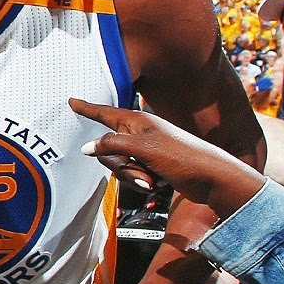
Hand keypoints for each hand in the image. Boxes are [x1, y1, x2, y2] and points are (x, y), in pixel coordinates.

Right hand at [69, 98, 264, 218]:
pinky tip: (158, 183)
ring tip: (153, 179)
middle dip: (121, 166)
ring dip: (133, 176)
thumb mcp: (143, 148)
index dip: (87, 108)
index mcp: (137, 121)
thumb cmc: (183, 156)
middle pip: (107, 149)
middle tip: (141, 171)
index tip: (72, 100)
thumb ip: (112, 145)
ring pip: (118, 166)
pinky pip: (131, 175)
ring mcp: (145, 151)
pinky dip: (141, 182)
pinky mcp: (151, 167)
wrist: (212, 179)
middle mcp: (139, 133)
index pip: (104, 112)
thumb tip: (87, 147)